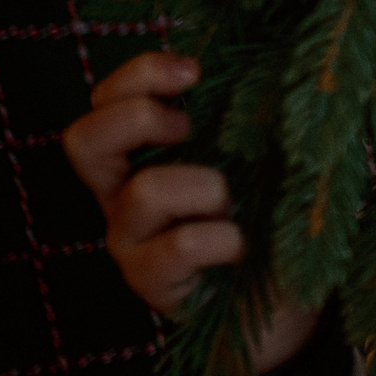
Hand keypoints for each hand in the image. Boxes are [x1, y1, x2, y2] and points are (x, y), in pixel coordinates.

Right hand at [63, 52, 320, 375]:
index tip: (194, 72)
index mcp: (151, 156)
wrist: (293, 312)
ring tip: (236, 206)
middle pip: (83, 141)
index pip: (110, 100)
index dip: (139, 75)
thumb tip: (287, 64)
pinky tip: (241, 247)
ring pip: (142, 192)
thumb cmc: (282, 225)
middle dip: (138, 119)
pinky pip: (178, 246)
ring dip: (206, 189)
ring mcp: (133, 243)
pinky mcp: (153, 286)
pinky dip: (221, 239)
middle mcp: (126, 196)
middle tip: (188, 130)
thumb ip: (265, 118)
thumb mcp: (278, 160)